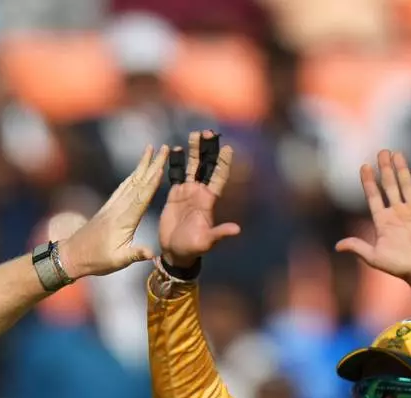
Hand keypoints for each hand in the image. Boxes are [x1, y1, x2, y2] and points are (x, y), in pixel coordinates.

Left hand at [59, 145, 168, 277]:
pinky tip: (136, 172)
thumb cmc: (96, 260)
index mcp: (124, 220)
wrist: (72, 256)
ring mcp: (112, 206)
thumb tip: (153, 253)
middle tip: (164, 147)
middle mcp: (118, 209)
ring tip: (150, 150)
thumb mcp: (118, 261)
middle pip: (139, 182)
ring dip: (142, 165)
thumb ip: (135, 254)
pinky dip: (132, 176)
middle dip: (152, 164)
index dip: (152, 181)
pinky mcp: (108, 208)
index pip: (141, 196)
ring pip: (130, 181)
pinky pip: (123, 188)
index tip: (161, 165)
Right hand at [158, 130, 241, 264]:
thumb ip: (220, 233)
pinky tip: (173, 150)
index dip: (224, 162)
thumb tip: (237, 230)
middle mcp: (200, 193)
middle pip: (206, 165)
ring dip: (193, 151)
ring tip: (194, 134)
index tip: (227, 148)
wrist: (175, 252)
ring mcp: (187, 193)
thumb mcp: (207, 241)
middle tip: (208, 132)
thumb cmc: (193, 248)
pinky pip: (175, 175)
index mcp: (209, 200)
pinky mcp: (174, 195)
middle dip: (208, 149)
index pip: (219, 176)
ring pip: (191, 166)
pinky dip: (174, 163)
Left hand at [335, 151, 410, 282]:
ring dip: (401, 170)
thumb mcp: (374, 258)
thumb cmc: (398, 266)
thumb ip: (358, 248)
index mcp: (383, 221)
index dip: (368, 182)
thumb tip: (337, 246)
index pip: (374, 196)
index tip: (364, 166)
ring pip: (406, 186)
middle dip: (385, 169)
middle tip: (381, 151)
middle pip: (389, 186)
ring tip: (396, 154)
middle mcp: (397, 213)